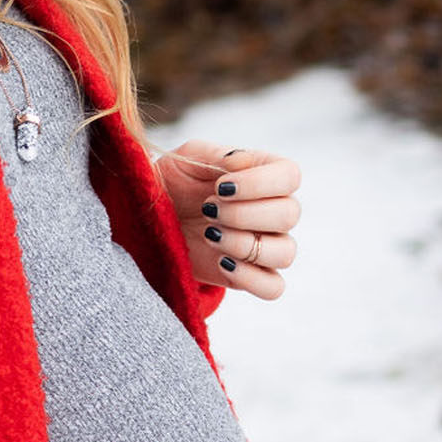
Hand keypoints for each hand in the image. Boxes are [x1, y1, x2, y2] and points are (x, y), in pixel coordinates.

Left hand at [155, 140, 301, 300]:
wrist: (151, 218)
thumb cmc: (173, 183)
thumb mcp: (187, 158)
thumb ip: (217, 154)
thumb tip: (242, 162)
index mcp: (263, 175)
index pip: (290, 175)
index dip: (259, 183)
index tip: (220, 187)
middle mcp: (272, 210)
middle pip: (290, 214)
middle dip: (242, 214)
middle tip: (207, 210)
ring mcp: (264, 245)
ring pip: (285, 252)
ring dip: (243, 244)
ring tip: (210, 235)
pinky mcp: (250, 275)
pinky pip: (273, 287)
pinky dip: (249, 277)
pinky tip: (221, 261)